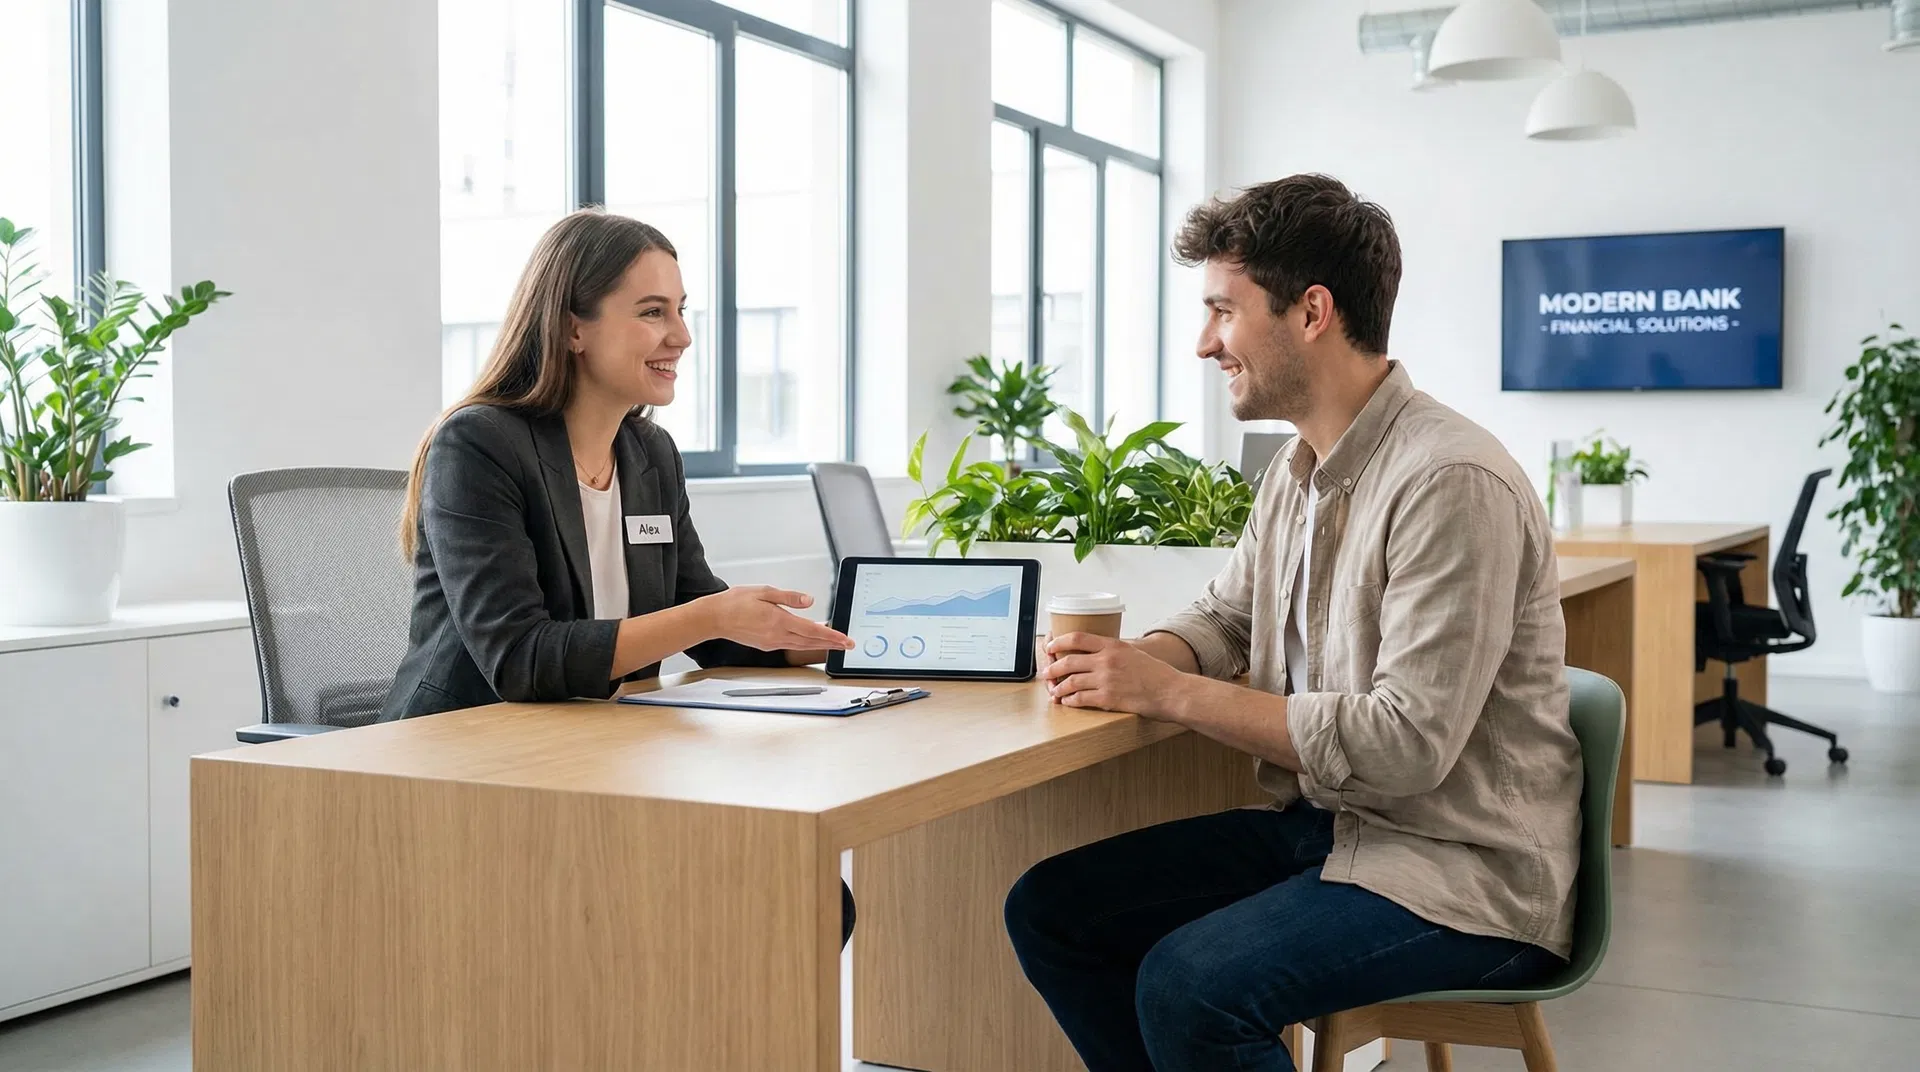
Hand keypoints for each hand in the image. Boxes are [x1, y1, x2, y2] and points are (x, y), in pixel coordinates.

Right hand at [696, 586, 854, 652]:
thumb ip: (789, 597)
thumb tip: (810, 601)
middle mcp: (777, 635)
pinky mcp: (766, 645)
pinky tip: (810, 640)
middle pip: (811, 642)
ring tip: (835, 644)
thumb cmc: (736, 602)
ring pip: (802, 645)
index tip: (846, 640)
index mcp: (779, 621)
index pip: (813, 630)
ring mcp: (772, 643)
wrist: (714, 618)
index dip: (832, 636)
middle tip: (848, 646)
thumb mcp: (764, 592)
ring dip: (820, 645)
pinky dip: (805, 643)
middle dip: (832, 644)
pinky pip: (791, 645)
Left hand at [1043, 633, 1184, 719]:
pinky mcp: (1108, 698)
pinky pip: (1080, 699)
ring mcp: (1106, 679)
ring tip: (1054, 692)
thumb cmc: (1156, 675)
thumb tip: (1097, 654)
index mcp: (1113, 646)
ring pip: (1071, 682)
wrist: (1171, 692)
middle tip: (1046, 673)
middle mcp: (1107, 660)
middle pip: (1069, 661)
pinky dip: (1070, 701)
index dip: (1059, 641)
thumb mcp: (1134, 654)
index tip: (1050, 646)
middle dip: (1052, 668)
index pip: (1077, 638)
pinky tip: (1067, 702)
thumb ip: (1114, 652)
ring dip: (1059, 688)